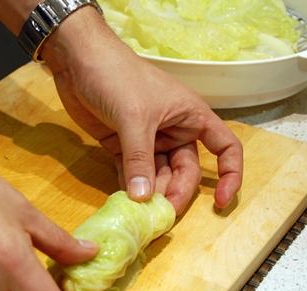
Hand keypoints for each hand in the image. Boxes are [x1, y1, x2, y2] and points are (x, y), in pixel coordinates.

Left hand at [42, 7, 242, 214]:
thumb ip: (140, 160)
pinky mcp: (123, 147)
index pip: (225, 147)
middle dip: (177, 193)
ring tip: (142, 214)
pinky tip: (126, 204)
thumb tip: (144, 199)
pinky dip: (131, 189)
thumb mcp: (134, 118)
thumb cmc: (117, 78)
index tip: (219, 201)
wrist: (78, 59)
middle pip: (186, 171)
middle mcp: (175, 131)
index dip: (229, 175)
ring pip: (159, 176)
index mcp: (191, 117)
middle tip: (161, 215)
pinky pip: (133, 175)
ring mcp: (148, 141)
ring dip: (153, 195)